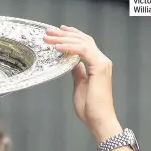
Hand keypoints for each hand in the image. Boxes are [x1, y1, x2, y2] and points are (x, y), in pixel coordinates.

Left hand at [44, 26, 119, 140]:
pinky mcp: (99, 67)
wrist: (98, 119)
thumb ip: (77, 71)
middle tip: (48, 31)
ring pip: (82, 42)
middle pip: (83, 39)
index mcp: (97, 64)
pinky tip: (57, 47)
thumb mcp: (79, 84)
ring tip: (49, 37)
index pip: (84, 43)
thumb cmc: (89, 107)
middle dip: (64, 34)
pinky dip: (69, 48)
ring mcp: (102, 63)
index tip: (58, 31)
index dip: (72, 35)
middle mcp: (101, 60)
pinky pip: (82, 51)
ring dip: (63, 38)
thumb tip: (70, 62)